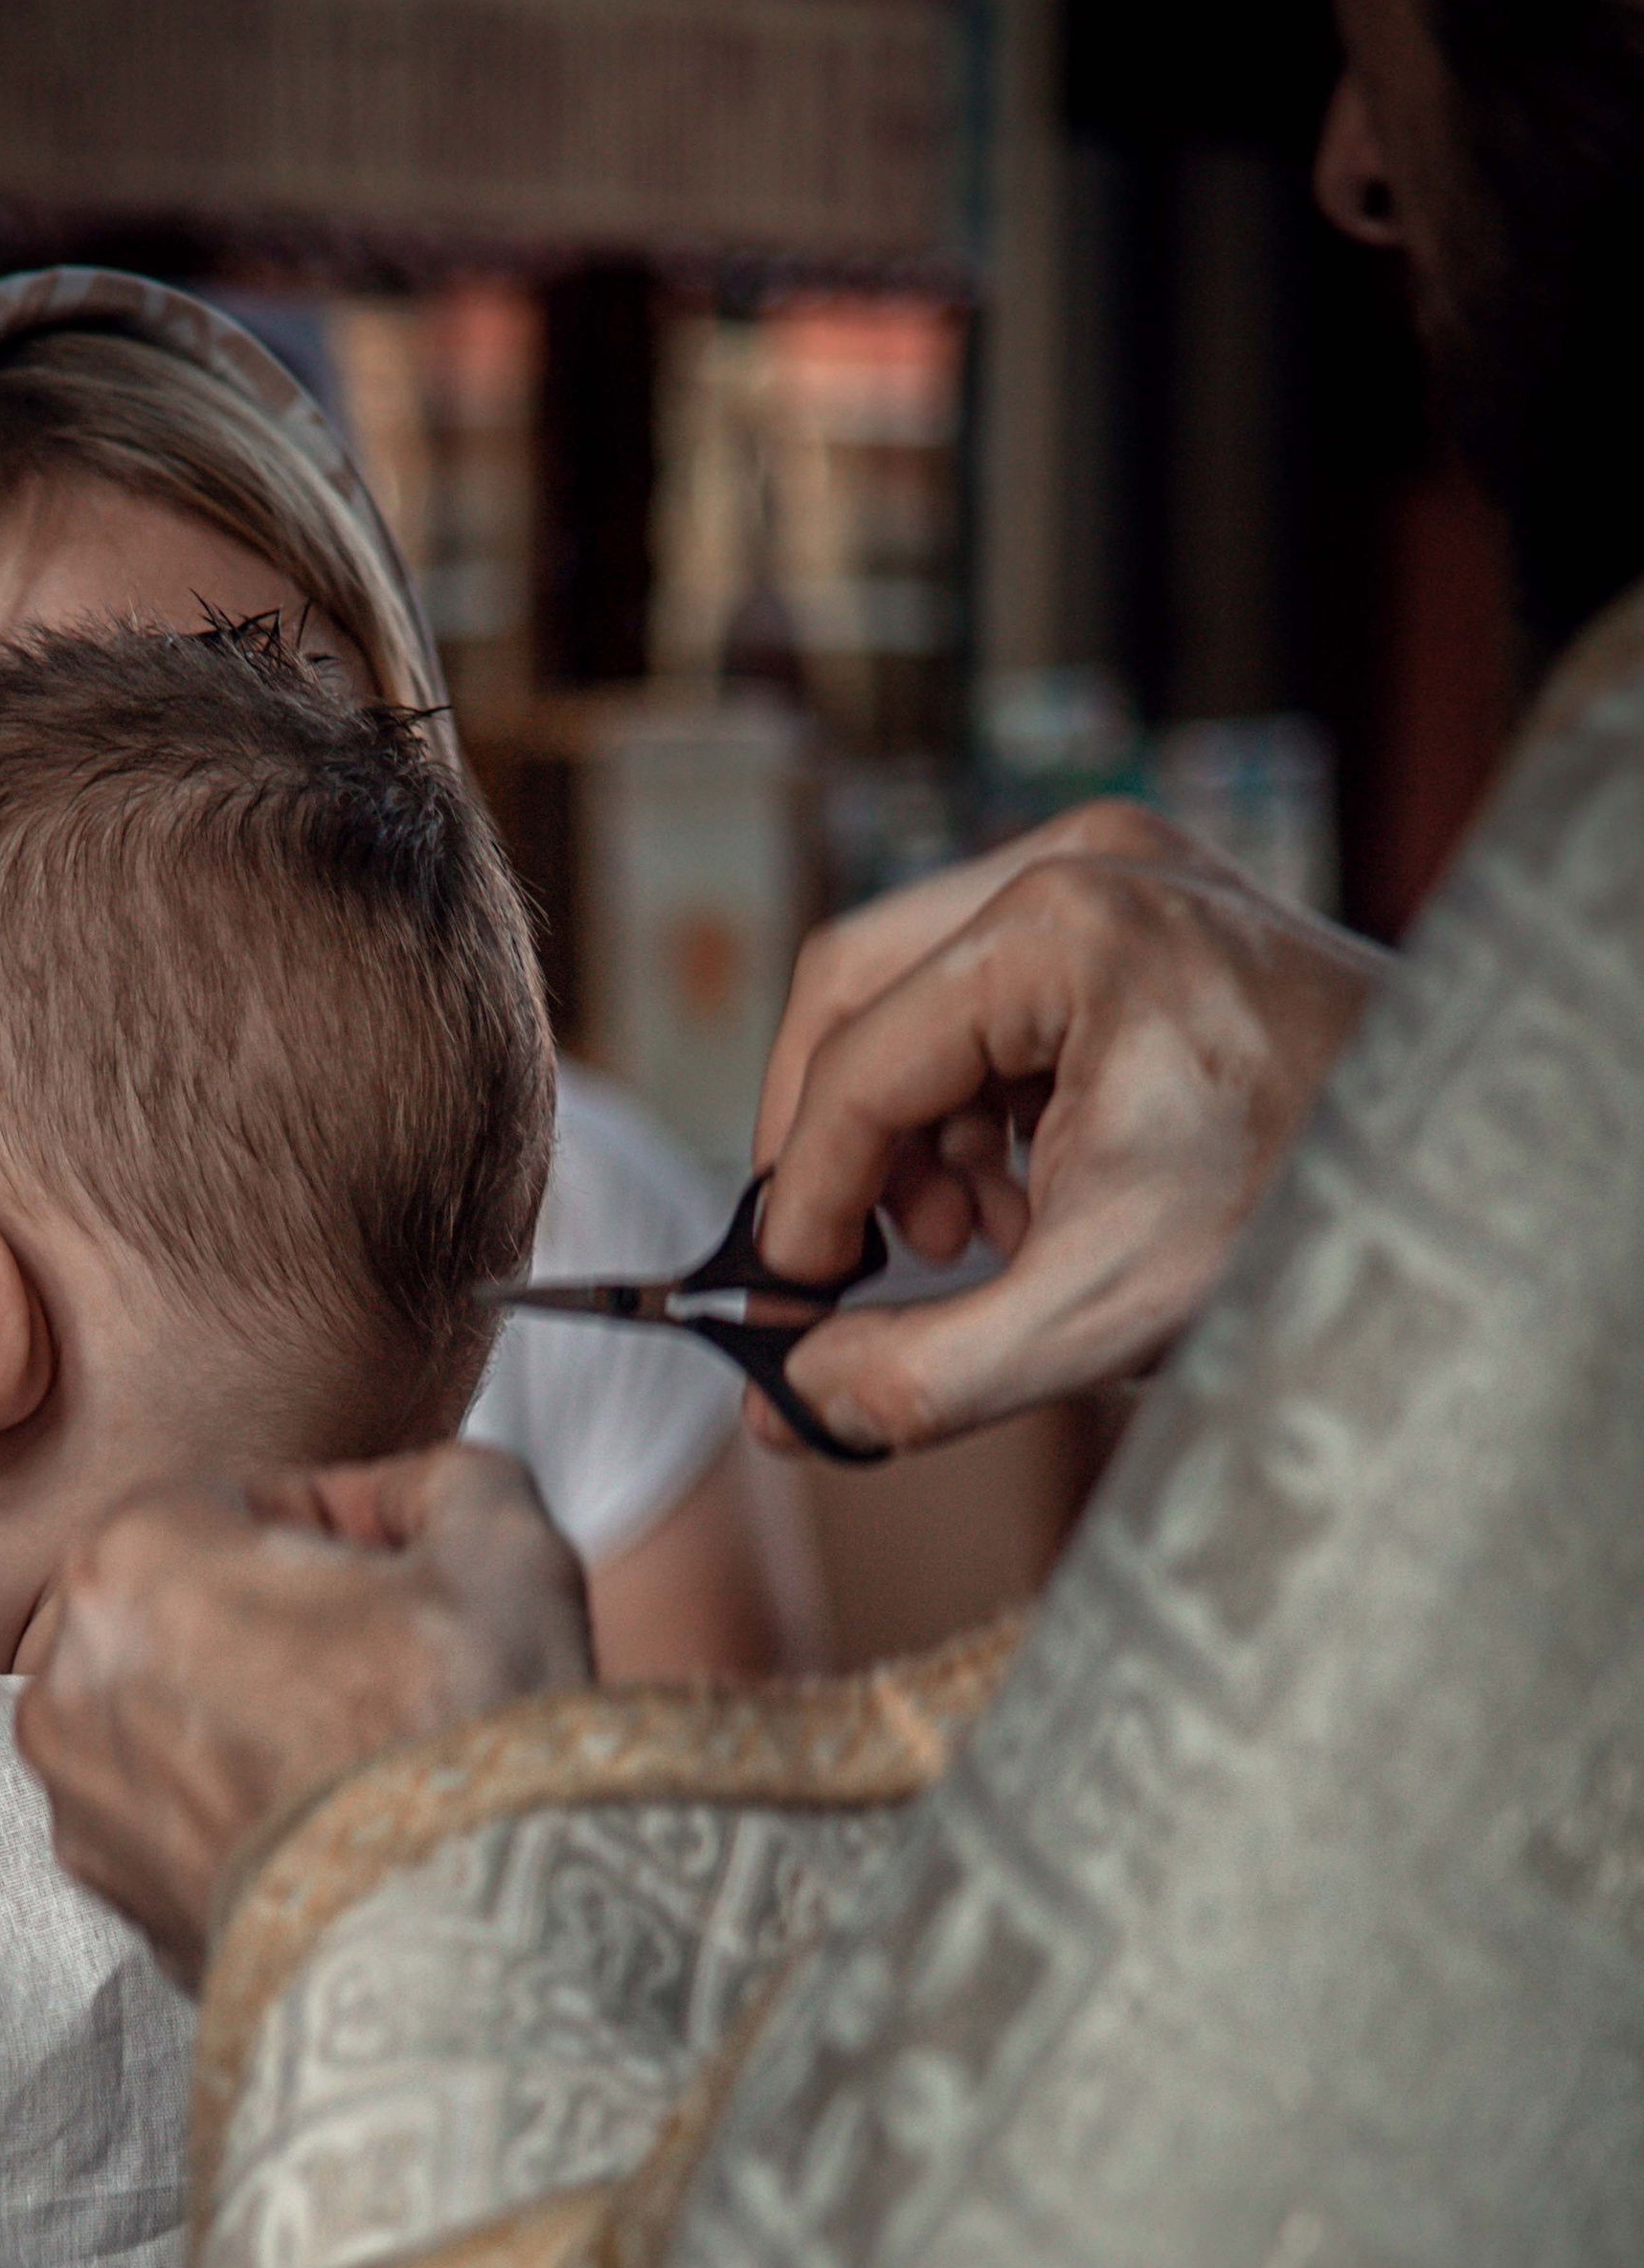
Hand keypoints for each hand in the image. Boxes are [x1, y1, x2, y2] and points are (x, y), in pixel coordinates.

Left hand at [17, 1445, 590, 1984]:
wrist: (459, 1959)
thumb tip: (415, 1502)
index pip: (236, 1500)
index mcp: (129, 1562)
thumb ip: (444, 1479)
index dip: (342, 1530)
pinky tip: (339, 1829)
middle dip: (282, 1623)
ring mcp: (80, 1807)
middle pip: (192, 1610)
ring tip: (370, 1753)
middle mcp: (65, 1682)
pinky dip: (245, 1810)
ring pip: (180, 1715)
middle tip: (395, 1665)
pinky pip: (182, 1818)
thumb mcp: (503, 1542)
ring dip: (259, 1715)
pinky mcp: (117, 1905)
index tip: (409, 1579)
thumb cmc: (466, 1737)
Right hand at [748, 803, 1389, 1452]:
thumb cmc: (1313, 1221)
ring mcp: (1114, 870)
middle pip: (856, 992)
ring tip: (980, 1238)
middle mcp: (1079, 862)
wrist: (1479, 1178)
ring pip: (913, 993)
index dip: (801, 1196)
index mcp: (1063, 927)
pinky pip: (986, 994)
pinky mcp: (1136, 905)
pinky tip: (1030, 1193)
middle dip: (843, 1147)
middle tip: (854, 1268)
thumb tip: (788, 1405)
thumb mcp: (1100, 1317)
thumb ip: (921, 1373)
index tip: (787, 1304)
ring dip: (909, 1131)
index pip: (856, 1060)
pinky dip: (975, 1103)